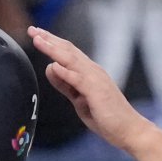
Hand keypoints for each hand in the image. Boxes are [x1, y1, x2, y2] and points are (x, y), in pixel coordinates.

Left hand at [28, 26, 155, 153]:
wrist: (129, 130)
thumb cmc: (106, 117)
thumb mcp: (79, 100)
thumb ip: (65, 85)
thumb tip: (50, 68)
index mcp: (89, 72)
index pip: (68, 52)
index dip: (52, 42)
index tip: (36, 34)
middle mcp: (93, 71)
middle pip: (68, 50)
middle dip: (49, 39)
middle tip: (33, 30)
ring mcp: (96, 80)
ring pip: (71, 60)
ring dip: (53, 49)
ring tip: (38, 39)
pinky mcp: (97, 92)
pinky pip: (79, 79)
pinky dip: (66, 72)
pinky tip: (53, 65)